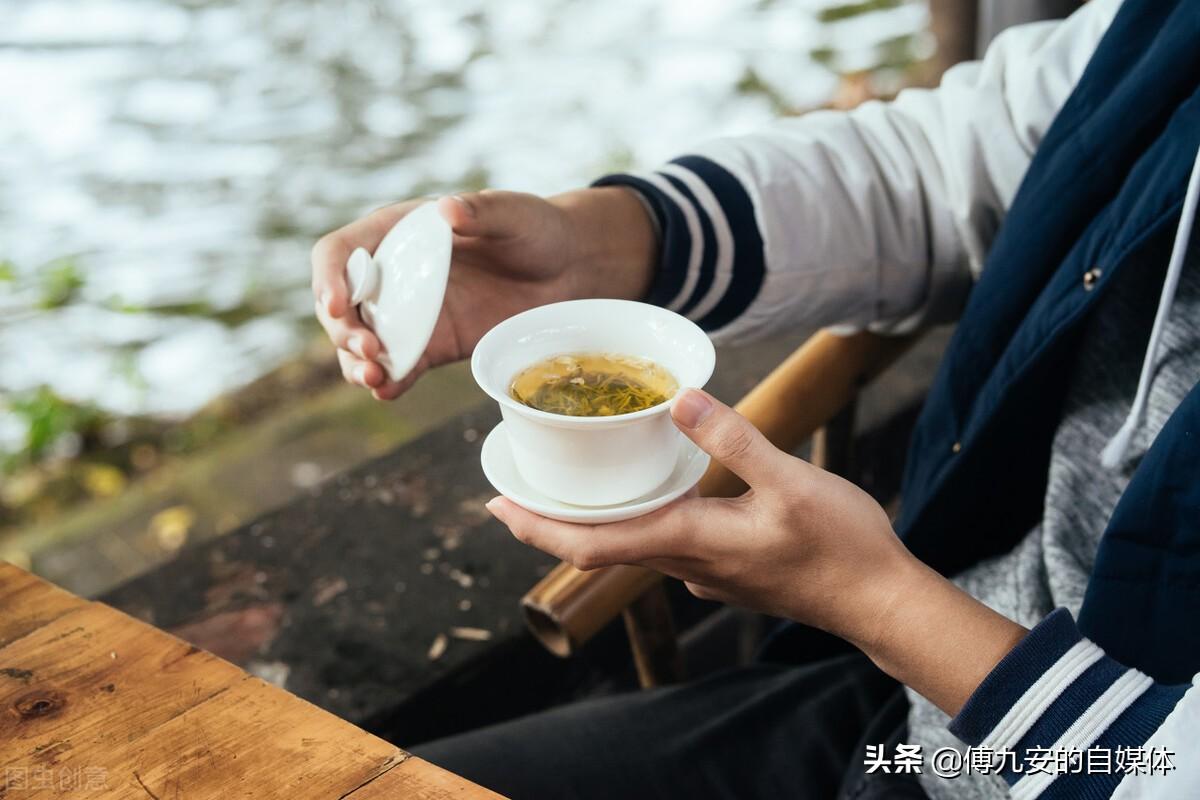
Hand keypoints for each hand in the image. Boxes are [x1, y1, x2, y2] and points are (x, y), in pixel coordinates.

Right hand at [311, 188, 656, 399]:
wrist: (568, 272)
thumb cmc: (537, 230)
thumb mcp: (514, 213)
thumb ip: (481, 211)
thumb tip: (447, 210)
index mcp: (398, 234)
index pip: (340, 253)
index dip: (328, 277)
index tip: (336, 303)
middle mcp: (394, 277)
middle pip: (342, 307)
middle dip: (344, 331)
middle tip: (368, 350)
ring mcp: (410, 316)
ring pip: (362, 344)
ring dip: (357, 364)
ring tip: (373, 378)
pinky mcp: (432, 348)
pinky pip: (399, 368)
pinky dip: (389, 382)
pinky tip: (387, 391)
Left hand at [487, 388, 910, 645]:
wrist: (881, 601)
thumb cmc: (842, 546)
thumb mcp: (790, 481)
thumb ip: (734, 439)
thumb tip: (680, 399)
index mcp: (693, 542)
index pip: (592, 545)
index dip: (538, 529)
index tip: (496, 507)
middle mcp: (689, 565)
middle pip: (601, 548)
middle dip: (552, 522)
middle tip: (515, 489)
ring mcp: (708, 574)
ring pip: (634, 547)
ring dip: (594, 522)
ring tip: (573, 482)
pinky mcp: (727, 572)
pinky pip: (666, 546)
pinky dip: (639, 522)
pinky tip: (653, 493)